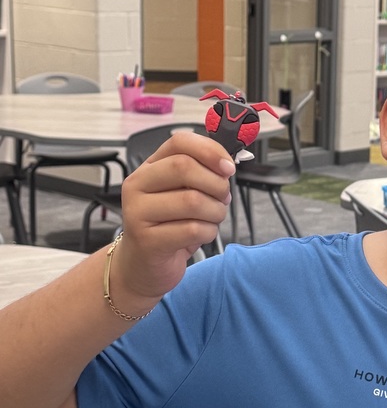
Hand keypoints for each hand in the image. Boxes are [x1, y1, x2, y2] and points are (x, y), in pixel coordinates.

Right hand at [109, 131, 235, 308]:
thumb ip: (200, 173)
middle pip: (185, 168)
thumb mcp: (181, 193)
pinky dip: (208, 232)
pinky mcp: (147, 241)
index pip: (179, 142)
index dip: (210, 150)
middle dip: (216, 184)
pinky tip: (201, 235)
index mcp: (148, 168)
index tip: (227, 167)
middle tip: (222, 198)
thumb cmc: (168, 226)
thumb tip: (226, 165)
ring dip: (216, 211)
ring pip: (192, 200)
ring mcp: (138, 213)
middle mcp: (137, 186)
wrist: (142, 265)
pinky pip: (192, 229)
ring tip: (212, 218)